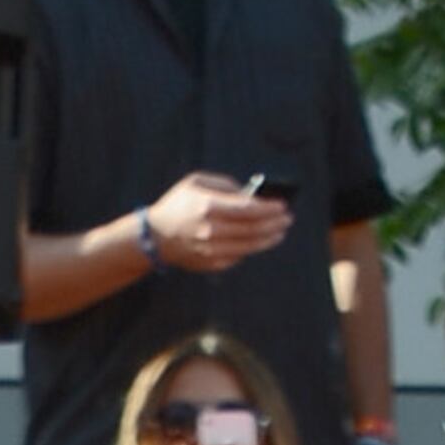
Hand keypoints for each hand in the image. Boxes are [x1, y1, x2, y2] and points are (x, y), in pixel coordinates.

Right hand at [148, 167, 287, 267]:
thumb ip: (224, 185)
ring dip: (268, 239)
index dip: (268, 208)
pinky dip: (251, 248)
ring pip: (249, 246)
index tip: (282, 206)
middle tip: (287, 219)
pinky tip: (260, 241)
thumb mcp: (196, 181)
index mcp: (208, 206)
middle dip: (273, 224)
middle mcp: (211, 230)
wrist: (157, 235)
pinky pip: (238, 256)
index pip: (247, 209)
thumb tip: (249, 195)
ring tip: (280, 232)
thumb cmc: (178, 204)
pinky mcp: (212, 263)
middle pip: (252, 229)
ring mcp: (212, 250)